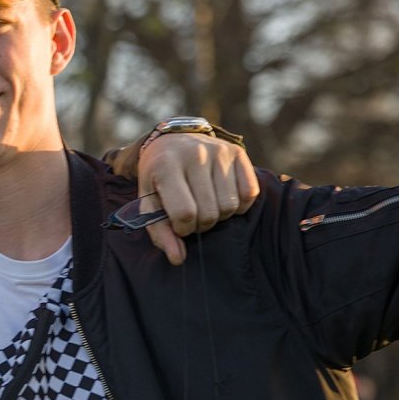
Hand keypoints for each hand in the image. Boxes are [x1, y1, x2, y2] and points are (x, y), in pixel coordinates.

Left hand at [137, 133, 259, 264]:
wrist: (172, 141)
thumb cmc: (158, 178)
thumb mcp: (149, 202)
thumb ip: (160, 232)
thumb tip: (178, 258)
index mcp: (166, 166)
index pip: (185, 213)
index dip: (183, 228)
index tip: (179, 225)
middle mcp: (194, 155)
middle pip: (209, 213)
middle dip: (201, 225)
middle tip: (193, 218)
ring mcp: (218, 152)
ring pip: (230, 206)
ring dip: (219, 216)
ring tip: (206, 208)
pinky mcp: (237, 152)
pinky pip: (249, 193)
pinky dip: (239, 205)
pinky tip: (223, 199)